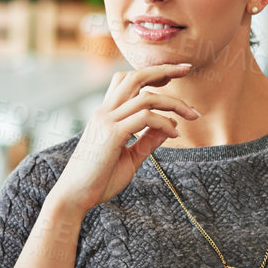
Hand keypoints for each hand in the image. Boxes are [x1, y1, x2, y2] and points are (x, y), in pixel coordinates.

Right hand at [48, 63, 200, 217]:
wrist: (75, 197)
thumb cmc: (99, 180)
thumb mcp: (130, 158)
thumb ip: (148, 141)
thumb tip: (171, 127)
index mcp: (105, 115)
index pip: (127, 81)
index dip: (151, 74)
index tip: (174, 75)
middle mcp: (104, 112)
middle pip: (135, 77)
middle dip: (163, 70)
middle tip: (187, 69)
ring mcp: (107, 121)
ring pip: (146, 97)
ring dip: (174, 103)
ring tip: (192, 115)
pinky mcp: (112, 135)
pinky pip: (145, 118)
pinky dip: (165, 123)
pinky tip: (175, 135)